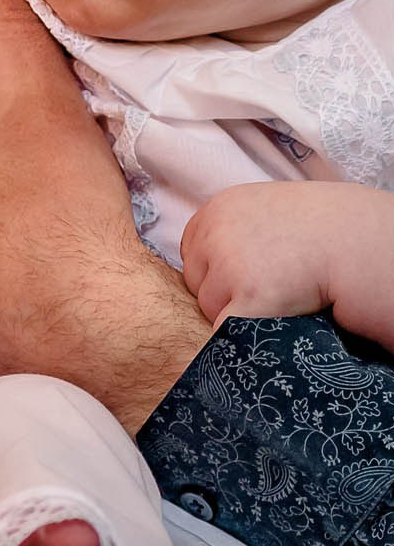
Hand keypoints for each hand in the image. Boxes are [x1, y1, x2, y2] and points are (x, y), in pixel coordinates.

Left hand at [181, 180, 393, 346]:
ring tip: (275, 301)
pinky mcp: (250, 298)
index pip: (192, 253)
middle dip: (222, 293)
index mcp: (216, 210)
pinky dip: (243, 336)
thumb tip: (205, 261)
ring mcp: (229, 267)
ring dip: (236, 313)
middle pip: (196, 282)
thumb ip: (230, 228)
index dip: (216, 270)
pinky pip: (226, 331)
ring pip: (210, 309)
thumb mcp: (262, 209)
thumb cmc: (316, 227)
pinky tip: (270, 321)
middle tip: (264, 289)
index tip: (244, 274)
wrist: (354, 240)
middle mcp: (215, 234)